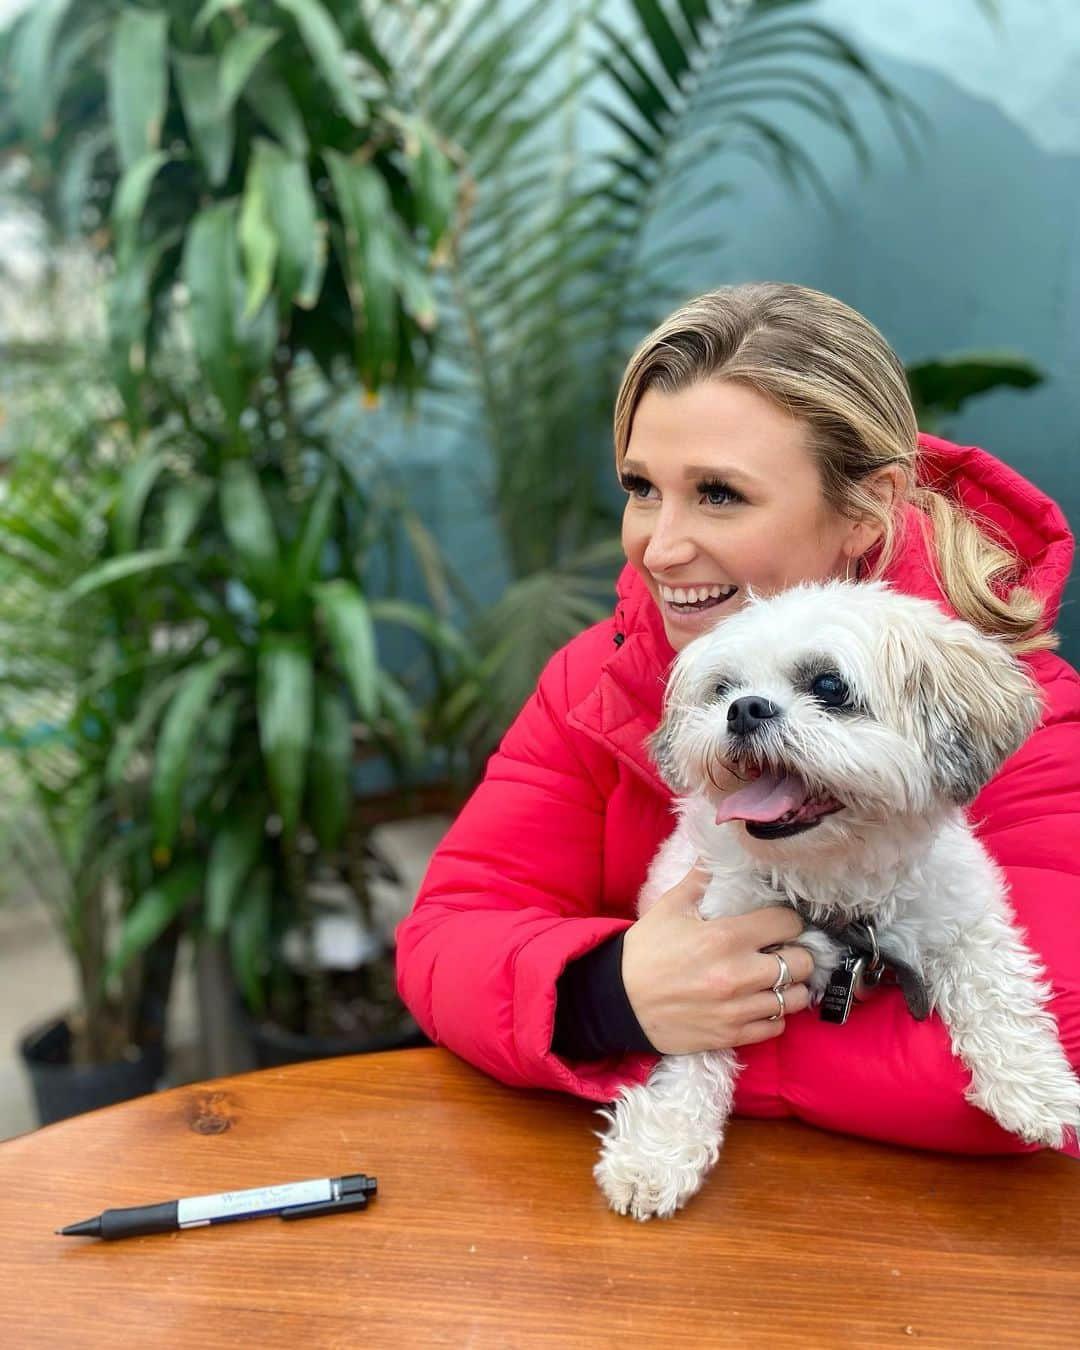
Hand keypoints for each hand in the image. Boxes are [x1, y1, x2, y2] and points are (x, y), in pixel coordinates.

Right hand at [621, 865, 814, 1054]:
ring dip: (792, 987)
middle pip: (802, 963)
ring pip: (796, 999)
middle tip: (783, 951)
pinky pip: (776, 1027)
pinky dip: (774, 1015)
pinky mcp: (731, 1035)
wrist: (617, 1001)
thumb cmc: (645, 951)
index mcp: (725, 937)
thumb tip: (716, 853)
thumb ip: (701, 879)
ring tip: (777, 979)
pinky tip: (760, 1002)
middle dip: (798, 953)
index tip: (779, 923)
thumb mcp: (670, 907)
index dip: (787, 920)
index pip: (788, 923)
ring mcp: (737, 1009)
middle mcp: (738, 974)